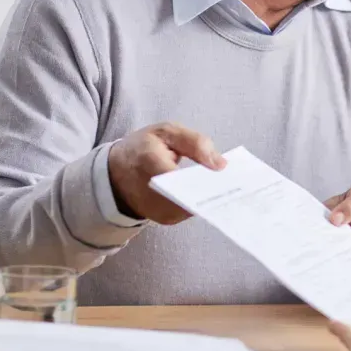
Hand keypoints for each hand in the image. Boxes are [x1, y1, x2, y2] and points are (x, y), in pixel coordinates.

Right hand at [108, 123, 225, 224]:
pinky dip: (201, 202)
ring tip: (226, 184)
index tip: (225, 174)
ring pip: (192, 207)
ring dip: (209, 197)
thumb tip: (221, 165)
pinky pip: (189, 212)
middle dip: (212, 188)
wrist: (116, 171)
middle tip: (233, 180)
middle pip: (189, 196)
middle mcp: (150, 192)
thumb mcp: (168, 132)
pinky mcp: (164, 219)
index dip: (204, 177)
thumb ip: (196, 143)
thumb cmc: (144, 147)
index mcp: (148, 162)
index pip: (178, 176)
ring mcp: (156, 209)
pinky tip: (212, 191)